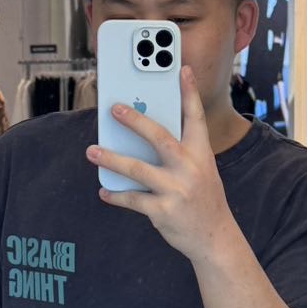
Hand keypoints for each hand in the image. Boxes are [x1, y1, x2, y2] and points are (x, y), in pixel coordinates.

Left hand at [87, 67, 240, 264]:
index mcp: (201, 154)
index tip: (183, 69)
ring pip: (138, 169)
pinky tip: (105, 191)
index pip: (196, 117)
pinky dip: (116, 195)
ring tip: (92, 151)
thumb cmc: (202, 198)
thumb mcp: (200, 170)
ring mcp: (177, 190)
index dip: (189, 92)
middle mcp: (190, 169)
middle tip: (114, 109)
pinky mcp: (163, 211)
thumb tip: (139, 137)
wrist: (215, 238)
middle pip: (160, 137)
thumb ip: (178, 153)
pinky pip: (133, 199)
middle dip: (135, 121)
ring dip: (111, 159)